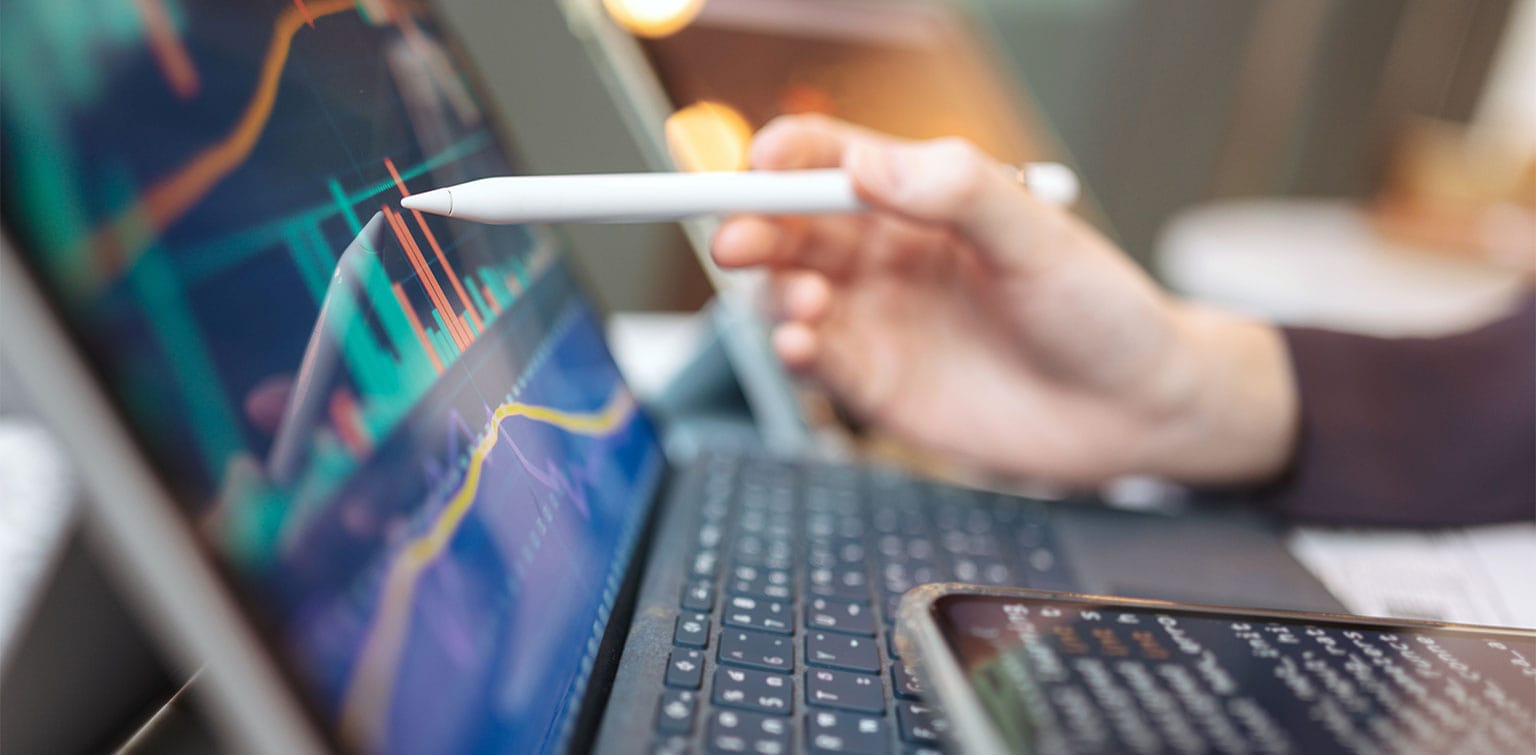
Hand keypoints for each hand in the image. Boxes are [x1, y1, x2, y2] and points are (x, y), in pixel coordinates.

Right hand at [712, 115, 1297, 485]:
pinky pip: (812, 360)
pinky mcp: (876, 385)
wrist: (1134, 415)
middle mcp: (887, 256)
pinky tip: (804, 344)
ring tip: (805, 303)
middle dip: (752, 226)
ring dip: (775, 292)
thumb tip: (869, 164)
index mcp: (921, 200)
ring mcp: (877, 320)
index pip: (829, 160)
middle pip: (789, 227)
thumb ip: (957, 191)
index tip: (760, 165)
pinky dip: (792, 350)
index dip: (783, 157)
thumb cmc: (1100, 313)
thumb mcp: (1037, 237)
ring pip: (786, 292)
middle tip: (737, 239)